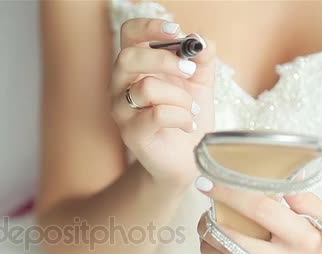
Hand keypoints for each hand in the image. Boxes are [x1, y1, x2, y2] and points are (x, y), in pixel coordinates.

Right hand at [110, 19, 215, 187]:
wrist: (187, 158)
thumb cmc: (187, 115)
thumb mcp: (200, 81)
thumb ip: (202, 57)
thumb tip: (200, 40)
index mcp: (135, 67)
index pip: (128, 34)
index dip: (149, 27)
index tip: (176, 31)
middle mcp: (120, 86)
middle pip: (129, 57)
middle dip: (165, 61)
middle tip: (190, 72)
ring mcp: (122, 111)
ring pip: (146, 88)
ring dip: (180, 97)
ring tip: (191, 109)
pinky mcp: (131, 134)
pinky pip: (157, 115)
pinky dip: (181, 117)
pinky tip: (187, 124)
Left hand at [195, 178, 321, 253]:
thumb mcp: (319, 217)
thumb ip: (300, 196)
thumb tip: (285, 175)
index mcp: (302, 235)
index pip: (259, 209)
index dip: (229, 194)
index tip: (207, 184)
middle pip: (235, 241)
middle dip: (210, 226)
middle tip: (205, 218)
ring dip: (209, 250)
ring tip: (207, 239)